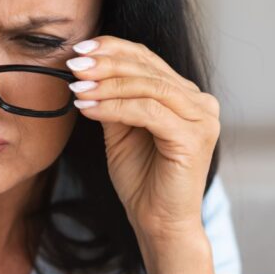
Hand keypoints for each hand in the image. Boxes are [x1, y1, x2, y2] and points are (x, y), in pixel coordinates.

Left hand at [65, 35, 219, 241]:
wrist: (159, 224)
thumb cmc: (143, 182)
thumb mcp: (121, 131)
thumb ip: (113, 100)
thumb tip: (85, 70)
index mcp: (186, 96)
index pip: (148, 59)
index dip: (113, 49)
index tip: (78, 49)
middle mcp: (200, 103)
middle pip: (147, 69)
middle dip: (106, 64)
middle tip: (73, 64)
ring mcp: (202, 119)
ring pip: (147, 87)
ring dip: (106, 84)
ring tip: (76, 88)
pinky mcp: (194, 137)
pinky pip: (147, 111)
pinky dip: (113, 107)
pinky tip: (87, 108)